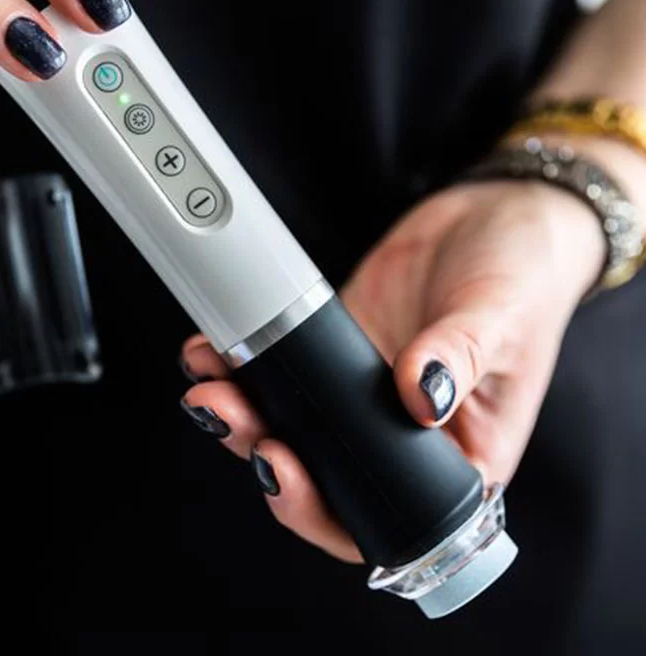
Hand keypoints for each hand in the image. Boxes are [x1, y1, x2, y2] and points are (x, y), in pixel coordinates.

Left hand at [178, 179, 605, 561]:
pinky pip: (284, 368)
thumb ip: (462, 357)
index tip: (283, 468)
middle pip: (317, 472)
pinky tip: (216, 347)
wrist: (495, 218)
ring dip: (240, 411)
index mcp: (454, 458)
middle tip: (226, 414)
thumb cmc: (525, 279)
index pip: (379, 516)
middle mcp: (397, 435)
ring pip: (289, 423)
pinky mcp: (334, 350)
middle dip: (260, 451)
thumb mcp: (505, 318)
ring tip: (208, 383)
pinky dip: (244, 364)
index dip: (320, 509)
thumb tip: (418, 397)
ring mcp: (359, 393)